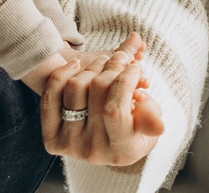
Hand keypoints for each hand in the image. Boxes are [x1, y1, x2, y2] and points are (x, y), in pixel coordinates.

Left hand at [39, 34, 165, 166]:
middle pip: (97, 91)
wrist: (102, 140)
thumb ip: (150, 119)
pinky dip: (63, 74)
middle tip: (120, 57)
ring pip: (75, 87)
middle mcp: (94, 152)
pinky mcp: (52, 137)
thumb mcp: (147, 124)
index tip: (134, 66)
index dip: (125, 81)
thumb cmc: (132, 127)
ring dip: (92, 67)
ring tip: (104, 61)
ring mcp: (70, 145)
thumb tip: (158, 125)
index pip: (116, 110)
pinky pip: (51, 95)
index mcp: (123, 152)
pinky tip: (77, 66)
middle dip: (112, 66)